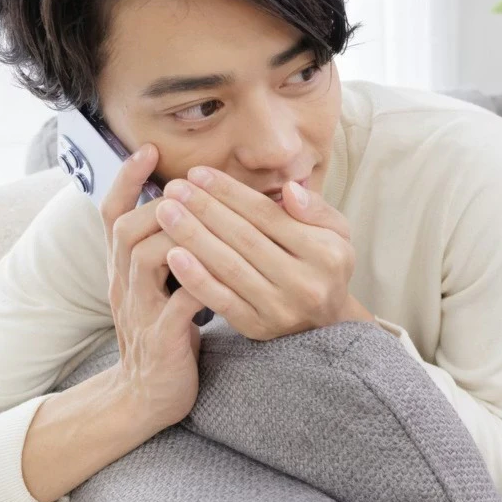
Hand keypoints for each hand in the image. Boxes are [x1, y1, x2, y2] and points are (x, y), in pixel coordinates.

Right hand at [100, 144, 204, 431]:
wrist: (147, 398)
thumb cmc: (167, 334)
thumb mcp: (160, 288)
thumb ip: (170, 250)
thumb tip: (192, 206)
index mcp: (125, 269)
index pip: (111, 215)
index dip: (125, 180)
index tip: (148, 149)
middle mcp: (124, 285)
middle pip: (125, 229)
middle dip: (159, 203)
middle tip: (189, 187)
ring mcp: (140, 312)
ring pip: (145, 259)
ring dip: (179, 235)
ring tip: (209, 221)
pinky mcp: (161, 340)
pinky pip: (176, 306)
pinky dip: (200, 284)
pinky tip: (225, 272)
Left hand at [156, 167, 372, 341]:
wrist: (325, 321)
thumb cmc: (324, 264)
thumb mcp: (336, 232)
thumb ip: (316, 209)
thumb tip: (288, 189)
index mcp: (326, 253)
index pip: (268, 215)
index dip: (230, 192)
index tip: (198, 173)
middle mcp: (304, 283)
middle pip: (244, 238)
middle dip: (204, 209)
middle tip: (173, 187)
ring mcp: (279, 309)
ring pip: (229, 266)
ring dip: (192, 236)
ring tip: (165, 212)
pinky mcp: (257, 328)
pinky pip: (221, 300)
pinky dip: (196, 278)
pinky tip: (173, 255)